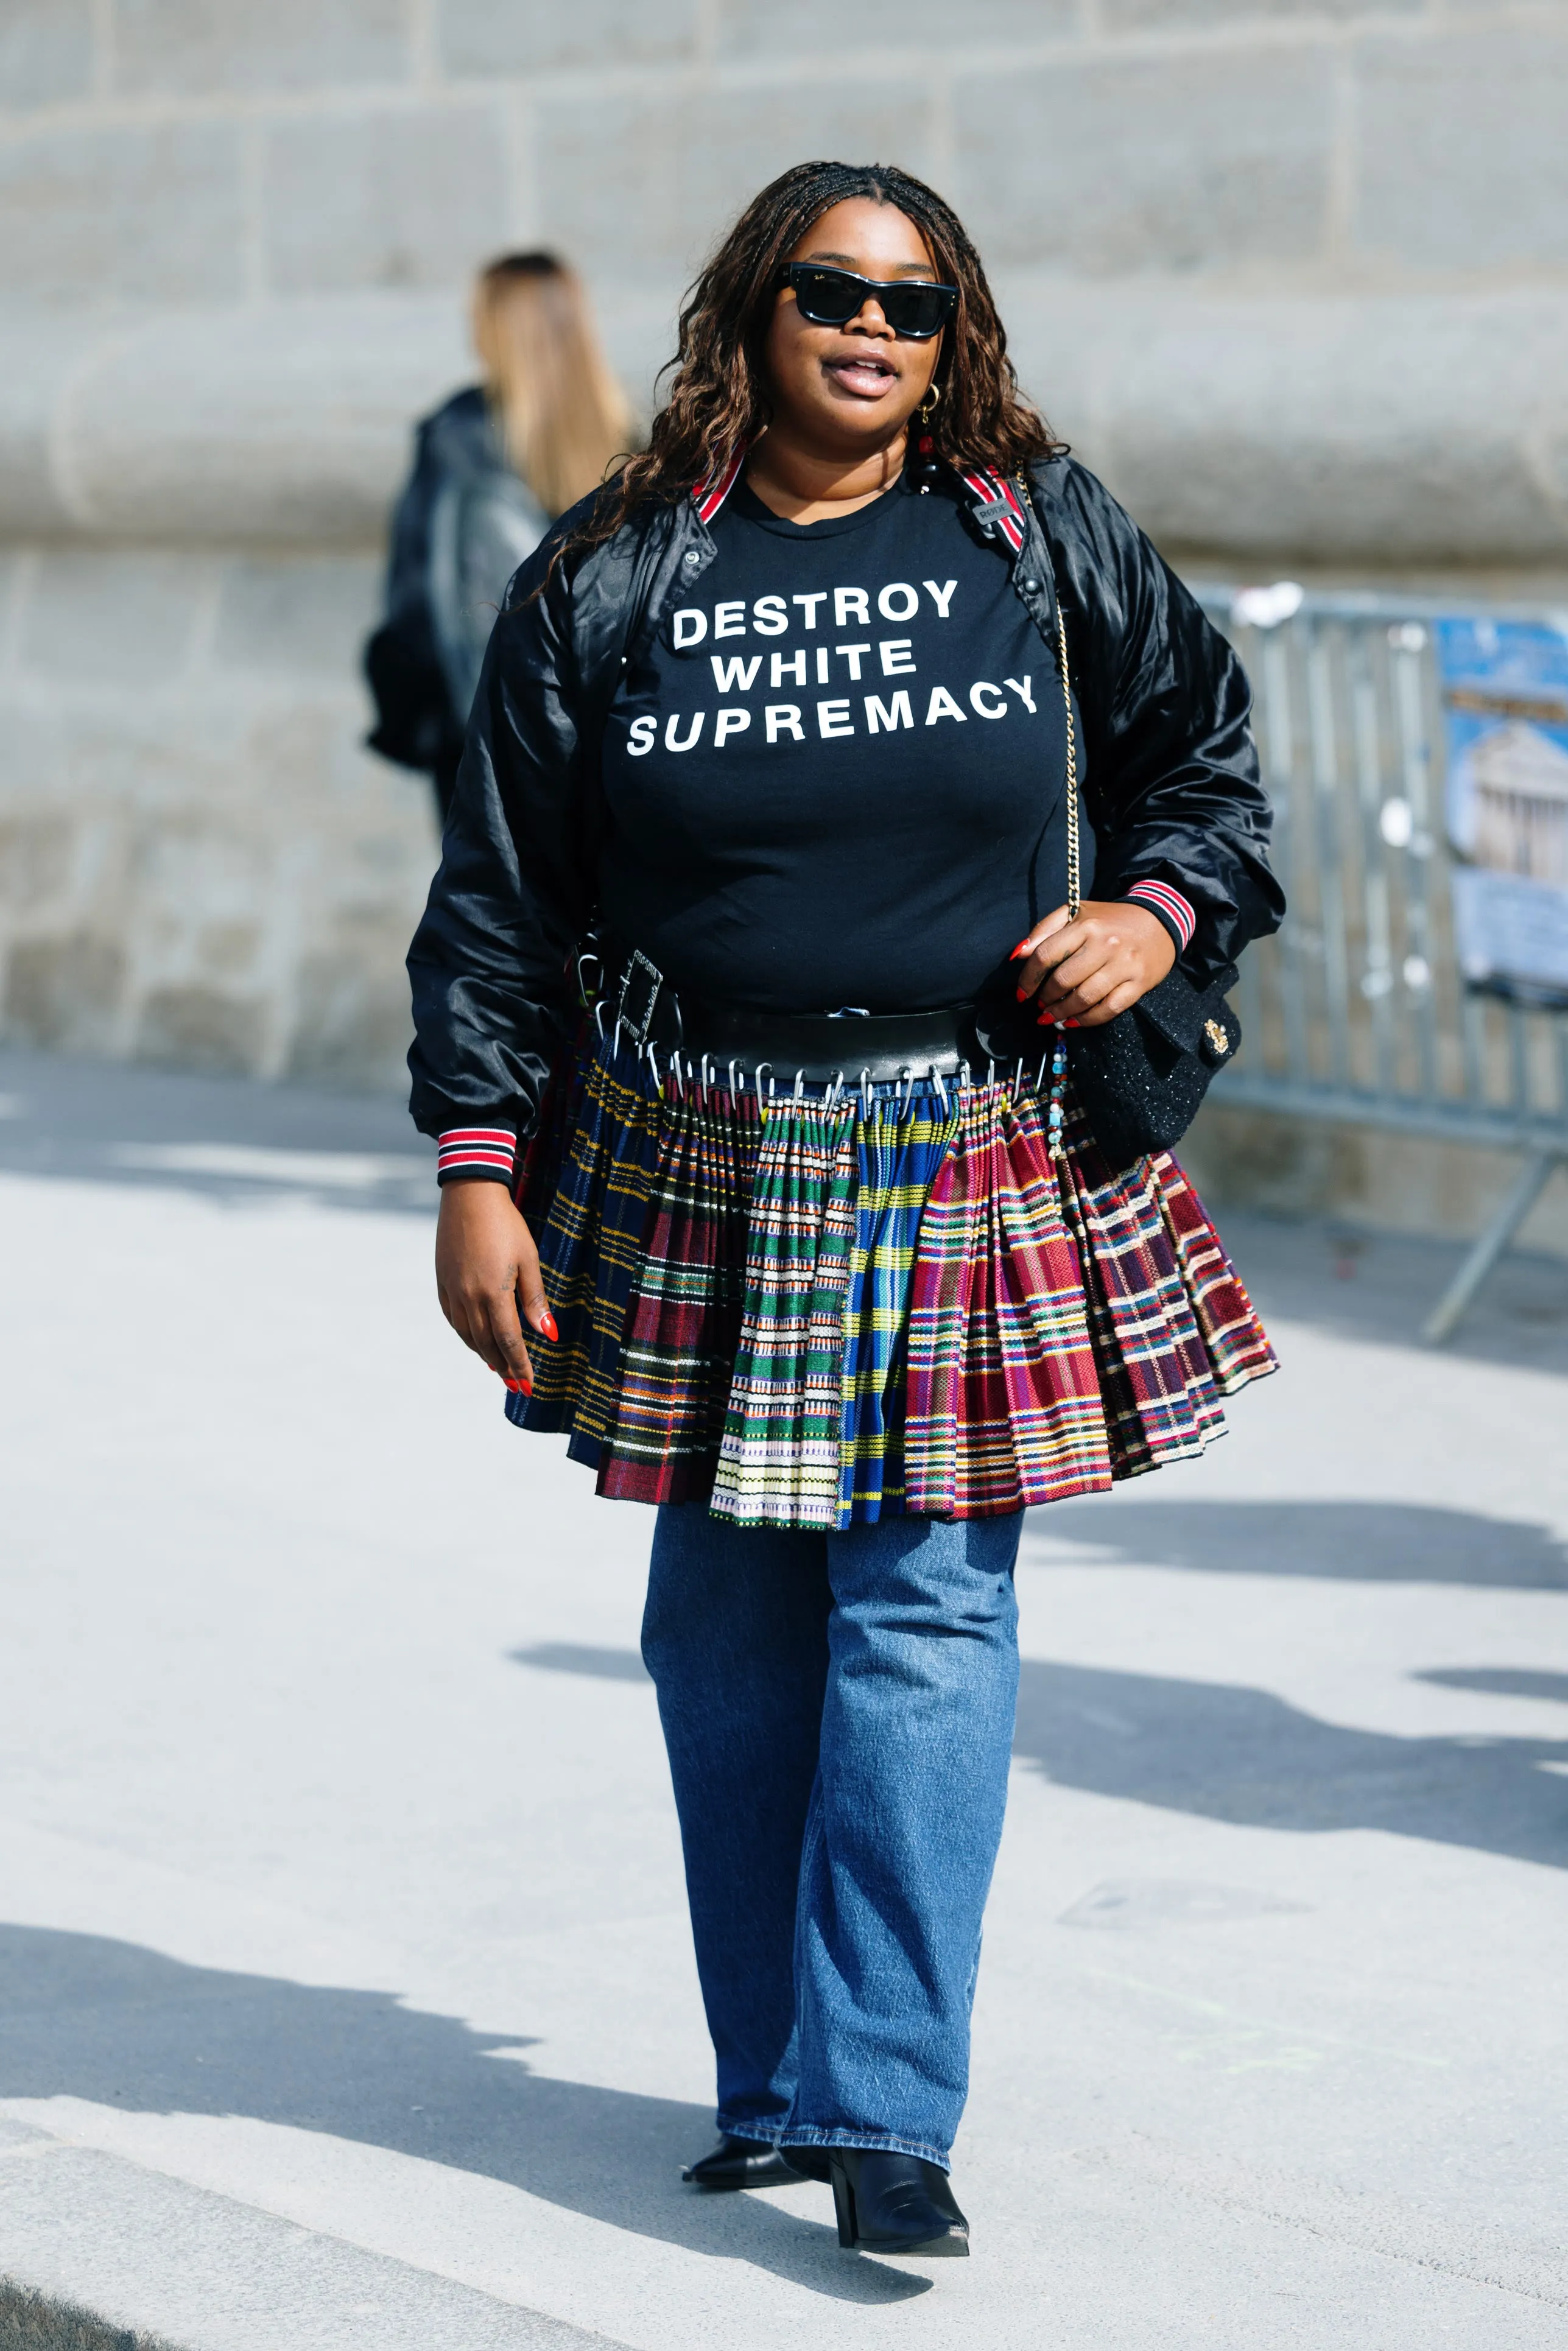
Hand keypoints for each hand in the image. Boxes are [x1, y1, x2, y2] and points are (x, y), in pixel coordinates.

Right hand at [434, 1177, 555, 1393]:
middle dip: (503, 1367)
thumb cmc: (506, 1226)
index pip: (509, 1341)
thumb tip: (548, 1334)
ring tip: (497, 1368)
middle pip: (487, 1343)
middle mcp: (469, 1297)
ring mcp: (452, 1290)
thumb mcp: (528, 1261)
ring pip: (468, 1334)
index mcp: (494, 1293)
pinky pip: (453, 1318)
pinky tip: (475, 1340)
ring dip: (484, 1354)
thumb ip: (535, 1300)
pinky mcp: (442, 1281)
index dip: (519, 1365)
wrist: (469, 1196)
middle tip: (515, 1385)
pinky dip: (465, 1335)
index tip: (528, 1384)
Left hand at [1012, 900, 1175, 1028]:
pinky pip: (1108, 1009)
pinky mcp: (1139, 983)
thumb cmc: (1110, 920)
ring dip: (1061, 1013)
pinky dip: (1087, 1020)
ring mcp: (1124, 965)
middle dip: (1045, 998)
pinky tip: (1073, 1022)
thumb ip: (1046, 930)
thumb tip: (1018, 954)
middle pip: (1063, 980)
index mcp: (1086, 925)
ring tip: (1051, 1017)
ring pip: (1084, 998)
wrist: (1159, 920)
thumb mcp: (1077, 913)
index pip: (1046, 955)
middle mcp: (1105, 945)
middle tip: (1040, 1005)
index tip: (1022, 993)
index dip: (1028, 978)